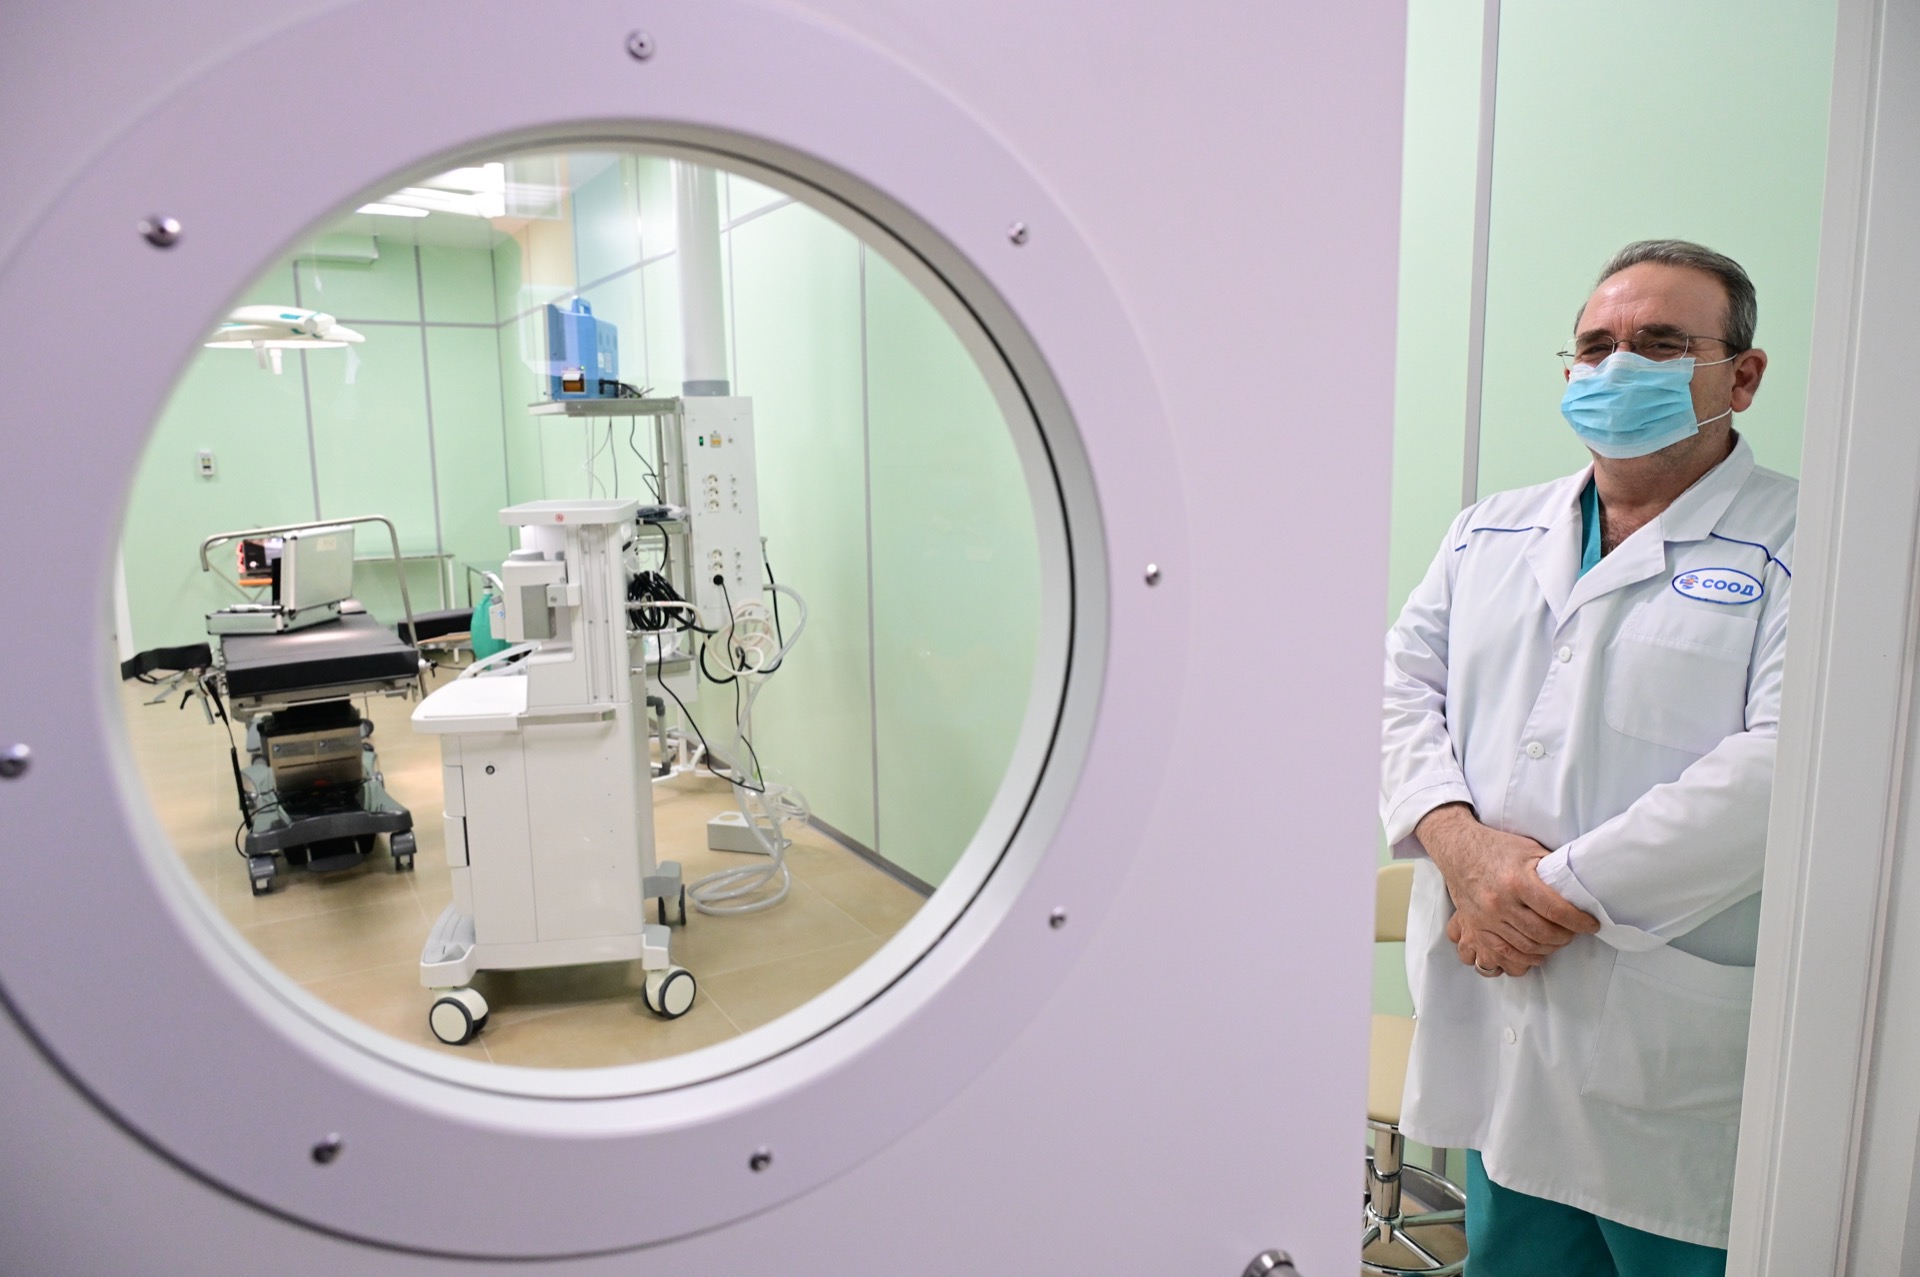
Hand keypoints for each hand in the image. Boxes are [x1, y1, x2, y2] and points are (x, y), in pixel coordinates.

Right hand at [1415, 804, 1598, 974]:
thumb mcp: (1530, 850)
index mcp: (1517, 881)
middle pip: (1543, 933)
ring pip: (1526, 947)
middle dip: (1566, 937)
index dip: (1579, 922)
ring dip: (1548, 949)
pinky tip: (1536, 953)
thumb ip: (1552, 870)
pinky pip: (1503, 953)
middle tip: (1574, 932)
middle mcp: (1500, 902)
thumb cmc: (1498, 847)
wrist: (1458, 849)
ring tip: (1557, 941)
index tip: (1591, 924)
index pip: (1557, 911)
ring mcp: (1486, 918)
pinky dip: (1524, 959)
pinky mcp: (1476, 927)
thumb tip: (1579, 888)